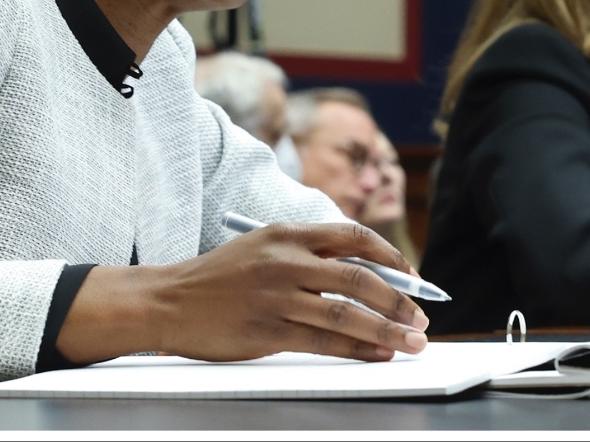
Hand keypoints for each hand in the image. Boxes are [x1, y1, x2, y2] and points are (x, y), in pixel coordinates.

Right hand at [58, 222, 429, 363]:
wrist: (168, 301)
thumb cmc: (219, 278)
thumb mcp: (263, 247)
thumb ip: (308, 254)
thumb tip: (365, 276)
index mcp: (288, 233)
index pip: (353, 237)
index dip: (391, 257)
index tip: (413, 277)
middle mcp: (287, 260)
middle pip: (360, 277)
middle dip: (399, 300)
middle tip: (421, 317)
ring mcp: (277, 296)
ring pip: (348, 313)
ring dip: (387, 330)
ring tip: (412, 342)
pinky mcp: (268, 330)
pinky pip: (324, 341)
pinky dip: (357, 349)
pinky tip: (377, 355)